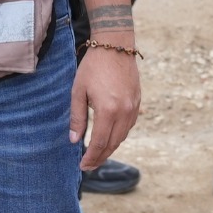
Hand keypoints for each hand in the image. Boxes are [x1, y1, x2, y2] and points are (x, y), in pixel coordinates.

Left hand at [69, 42, 140, 170]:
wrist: (115, 46)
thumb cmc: (93, 67)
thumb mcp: (78, 91)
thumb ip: (77, 117)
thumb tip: (74, 140)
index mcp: (107, 110)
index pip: (99, 143)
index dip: (91, 157)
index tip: (82, 166)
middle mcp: (124, 112)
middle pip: (112, 144)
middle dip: (100, 157)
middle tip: (89, 166)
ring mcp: (133, 108)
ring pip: (122, 136)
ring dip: (110, 148)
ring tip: (97, 154)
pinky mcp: (137, 103)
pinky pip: (128, 126)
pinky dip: (118, 135)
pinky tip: (109, 137)